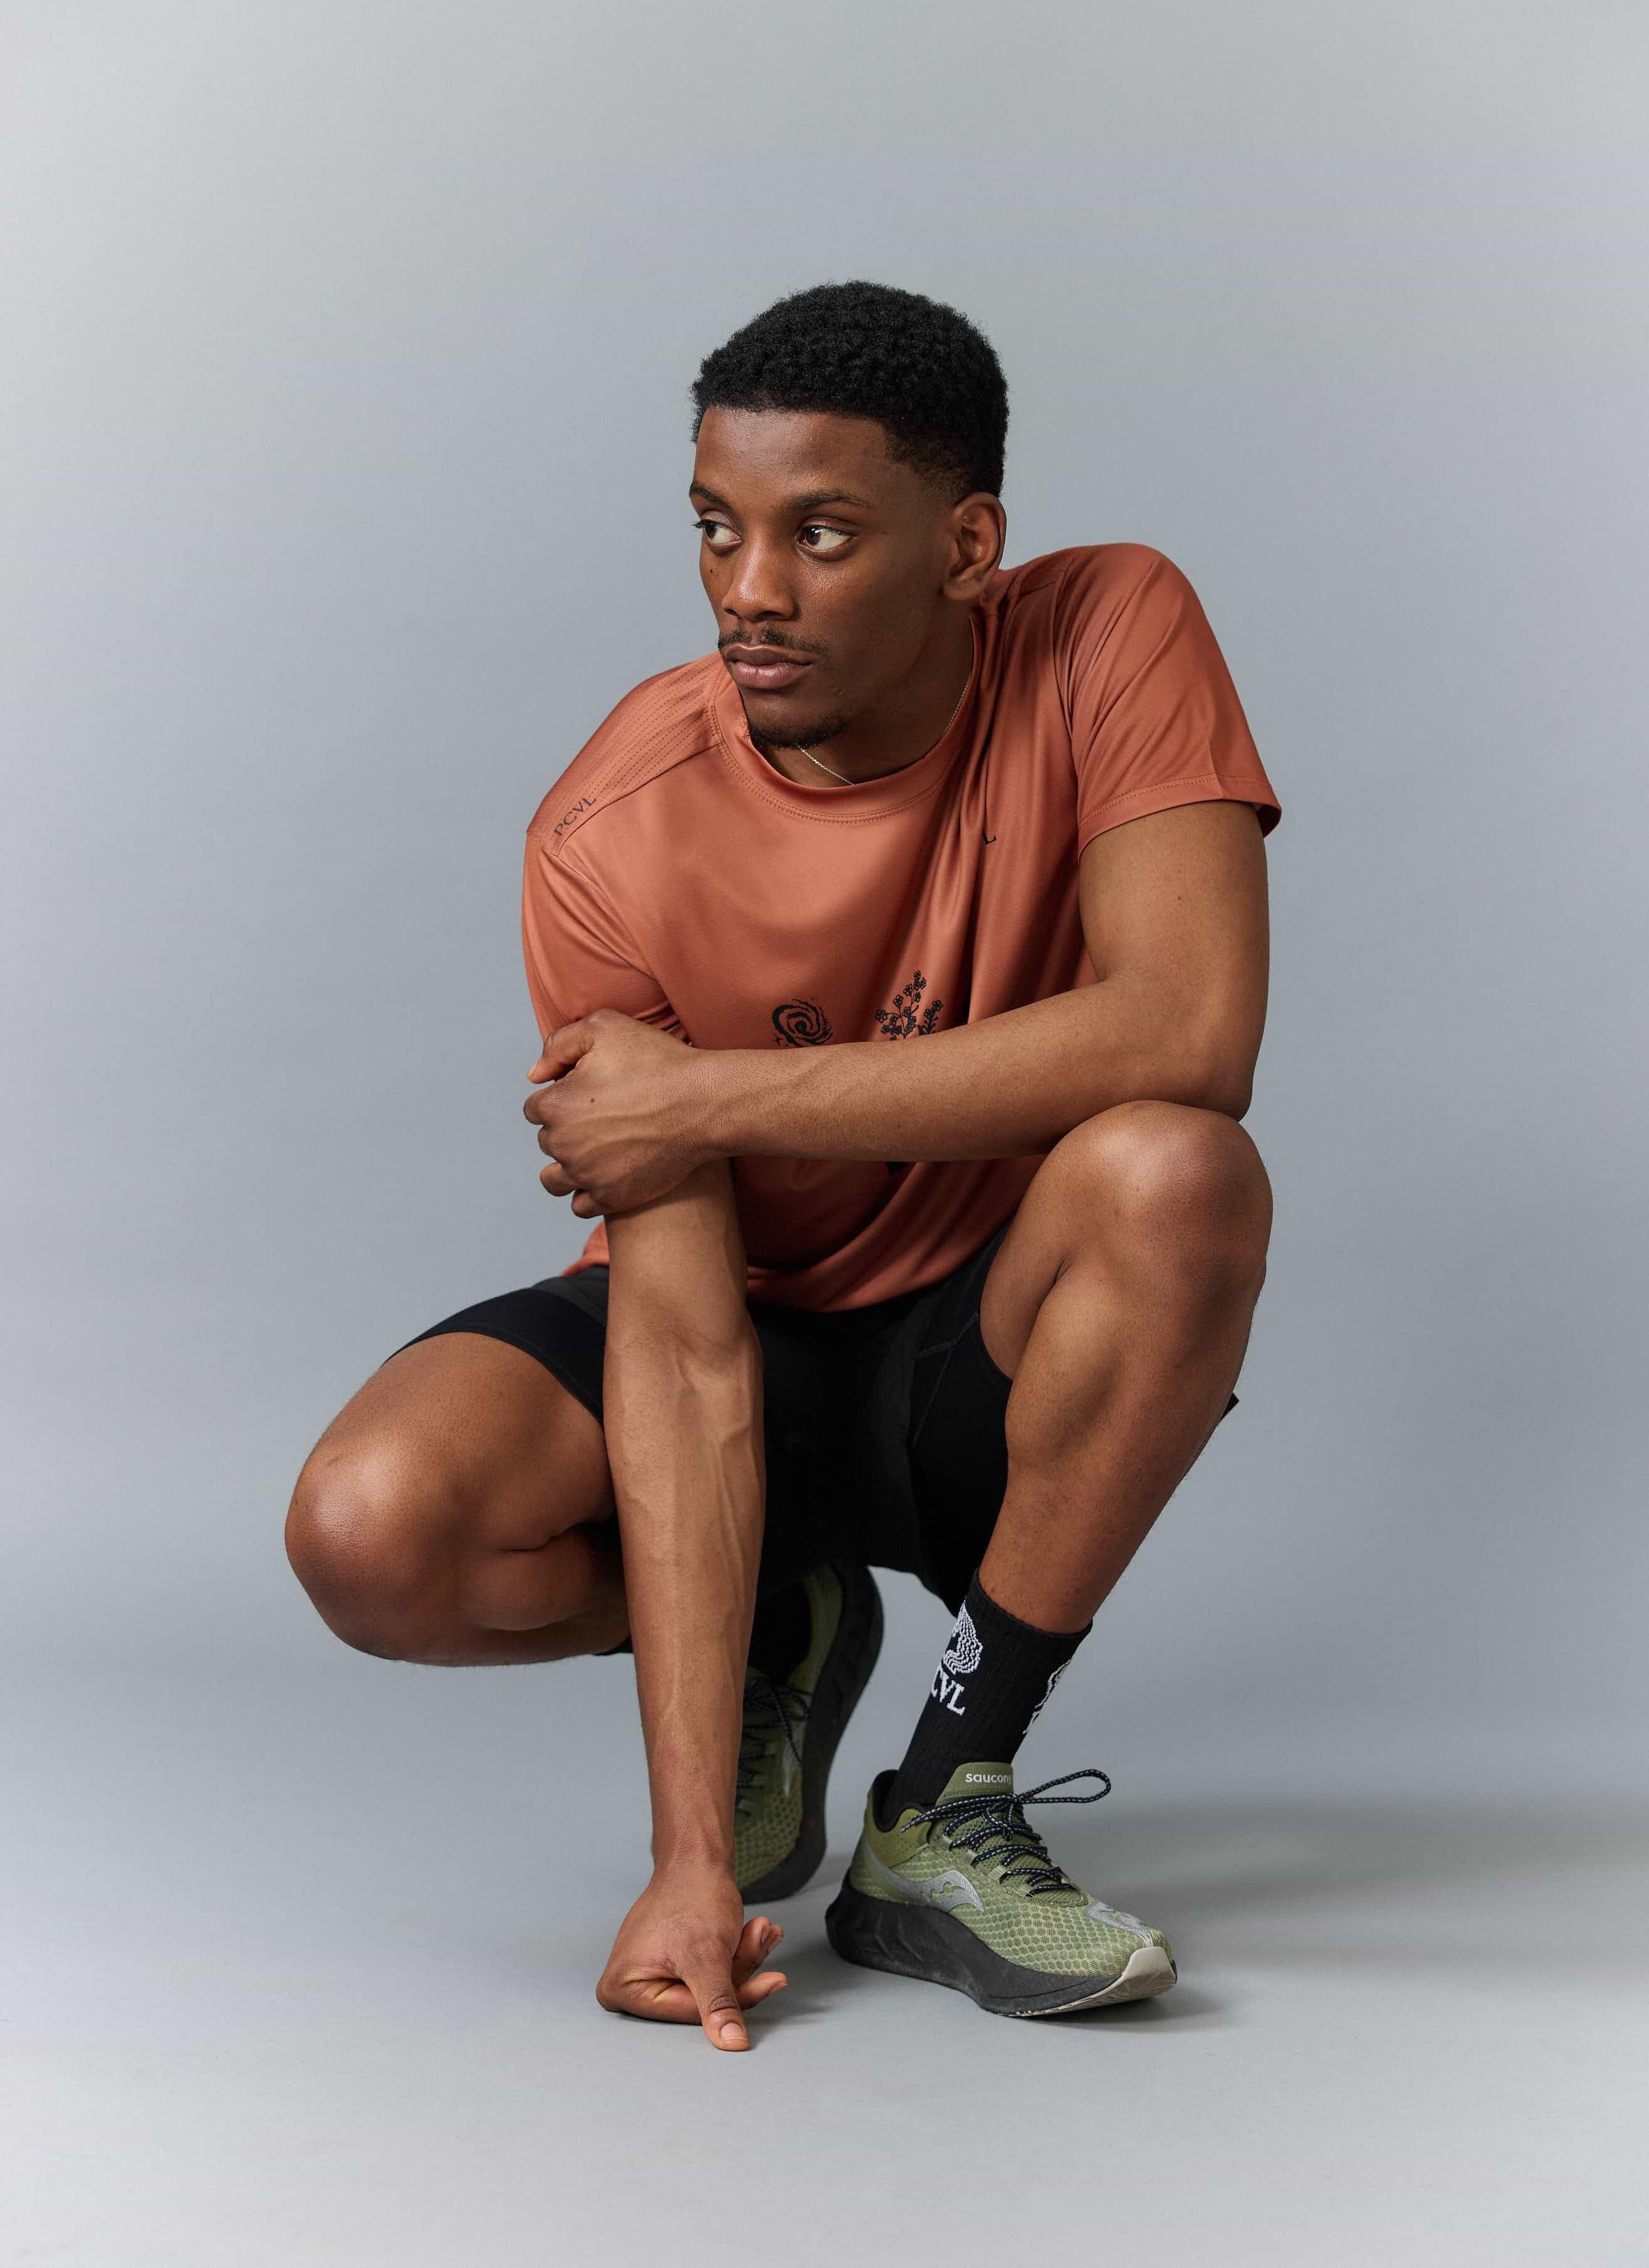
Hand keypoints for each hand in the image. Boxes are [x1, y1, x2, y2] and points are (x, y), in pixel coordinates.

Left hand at [524, 1009, 716, 1216]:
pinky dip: (587, 1194)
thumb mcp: (605, 1027)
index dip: (560, 1098)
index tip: (587, 1096)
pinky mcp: (611, 1197)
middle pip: (548, 1142)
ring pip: (555, 1179)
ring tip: (593, 1155)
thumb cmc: (658, 1062)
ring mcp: (586, 1175)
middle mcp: (563, 1144)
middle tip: (603, 1119)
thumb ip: (559, 1044)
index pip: (535, 1109)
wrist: (704, 1103)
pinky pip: (579, 1206)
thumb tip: (534, 1075)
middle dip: (567, 1130)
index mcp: (555, 1105)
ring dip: (567, 1167)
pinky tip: (605, 1176)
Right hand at [596, 1863, 786, 2050]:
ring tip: (760, 1929)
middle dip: (739, 1969)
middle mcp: (628, 1987)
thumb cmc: (692, 1895)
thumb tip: (731, 2045)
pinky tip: (754, 1933)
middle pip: (701, 2001)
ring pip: (712, 1987)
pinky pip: (711, 1972)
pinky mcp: (669, 1963)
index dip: (735, 1996)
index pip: (690, 2012)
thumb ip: (718, 2003)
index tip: (774, 1979)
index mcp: (621, 1990)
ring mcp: (649, 1973)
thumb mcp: (708, 1956)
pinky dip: (736, 1953)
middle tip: (761, 1936)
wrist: (697, 1855)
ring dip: (743, 1958)